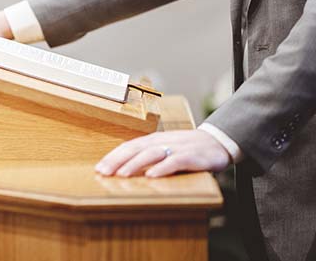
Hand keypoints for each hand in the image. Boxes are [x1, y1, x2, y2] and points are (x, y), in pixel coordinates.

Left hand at [95, 129, 230, 177]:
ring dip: (135, 164)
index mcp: (152, 140)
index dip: (113, 156)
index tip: (99, 168)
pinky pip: (174, 161)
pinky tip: (151, 175)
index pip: (128, 146)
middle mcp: (161, 141)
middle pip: (135, 148)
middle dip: (117, 160)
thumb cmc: (186, 148)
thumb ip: (146, 156)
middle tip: (103, 172)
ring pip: (151, 154)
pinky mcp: (191, 156)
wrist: (217, 142)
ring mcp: (176, 147)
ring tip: (122, 174)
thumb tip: (122, 169)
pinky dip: (162, 168)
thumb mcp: (163, 149)